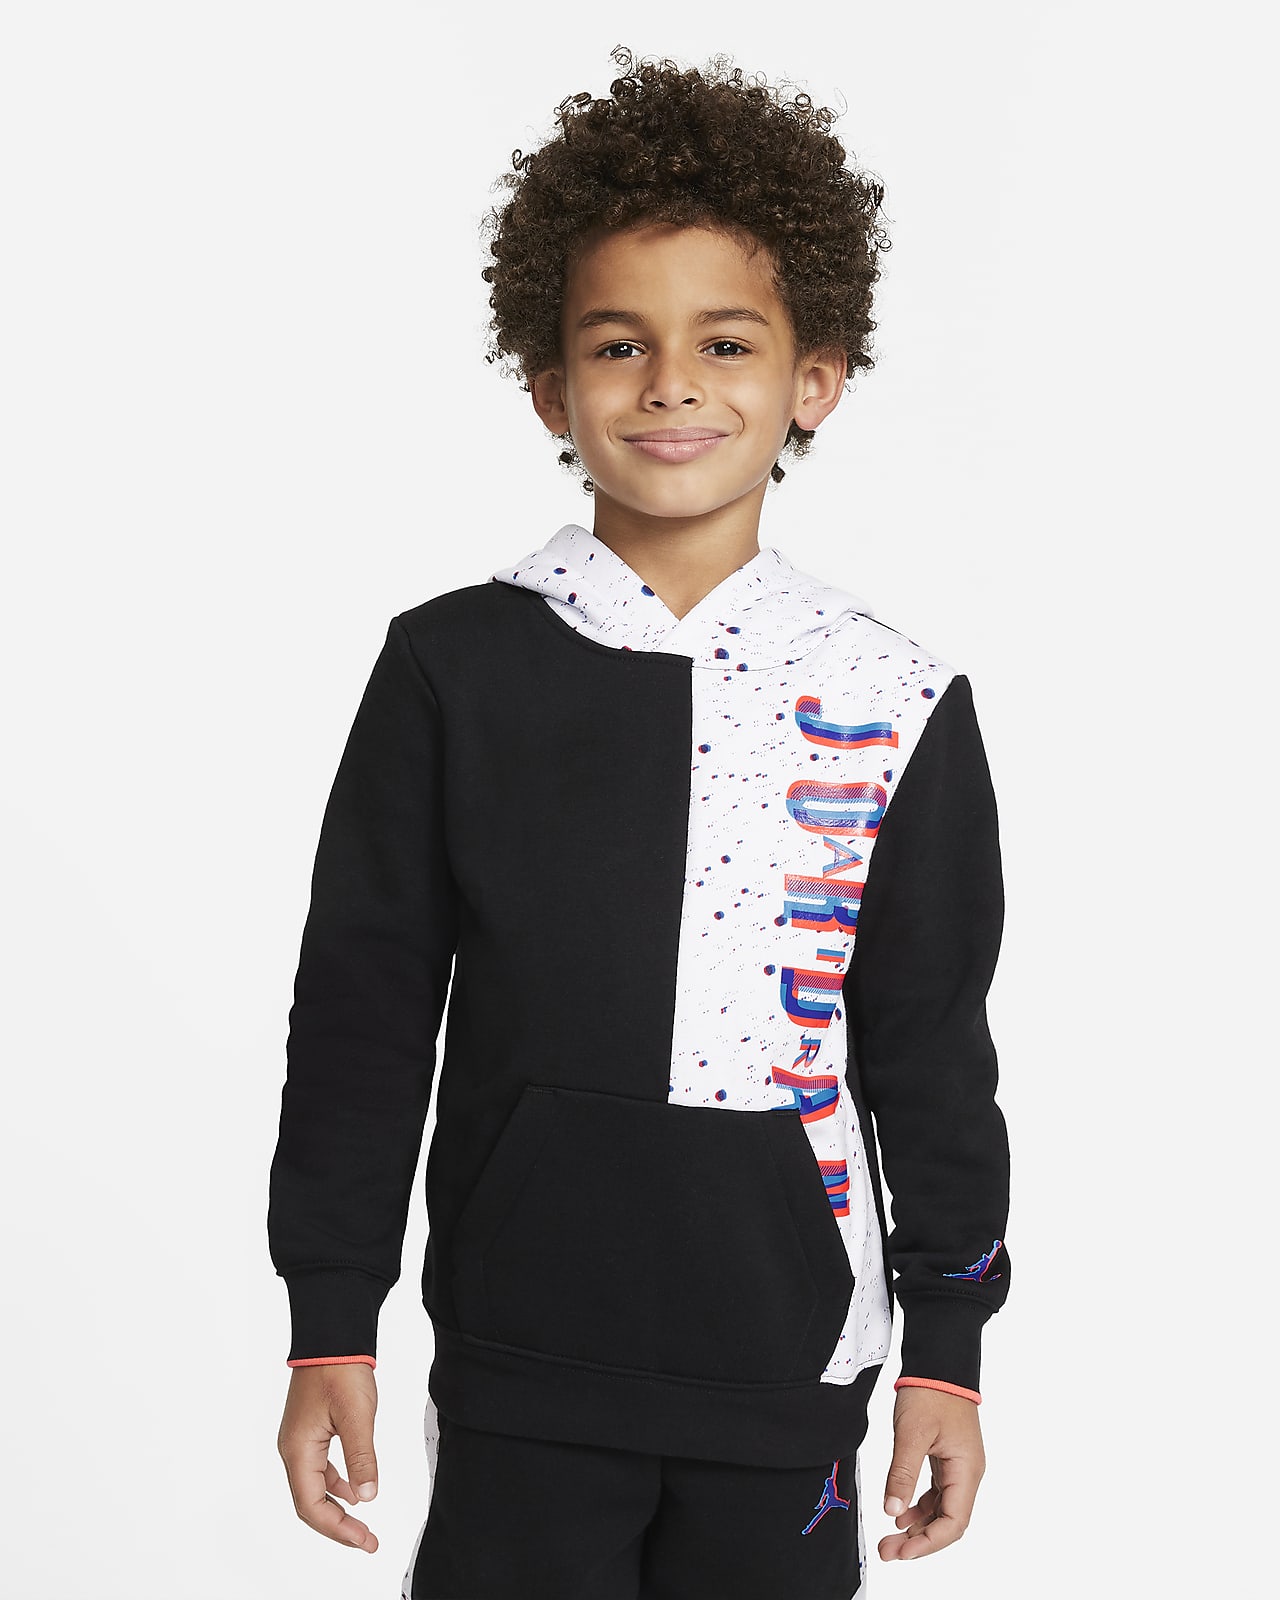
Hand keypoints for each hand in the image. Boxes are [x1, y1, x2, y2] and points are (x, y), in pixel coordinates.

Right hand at [277, 1362, 380, 1551]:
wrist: (331, 1334)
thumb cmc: (339, 1368)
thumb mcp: (357, 1415)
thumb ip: (361, 1458)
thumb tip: (366, 1497)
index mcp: (298, 1449)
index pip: (312, 1505)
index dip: (337, 1529)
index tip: (364, 1540)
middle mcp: (292, 1449)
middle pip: (309, 1503)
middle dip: (337, 1525)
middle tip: (366, 1540)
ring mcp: (299, 1439)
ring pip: (313, 1487)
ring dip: (336, 1507)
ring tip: (362, 1523)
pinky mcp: (309, 1429)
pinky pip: (318, 1468)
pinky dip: (335, 1484)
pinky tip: (354, 1488)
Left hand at [879, 1386, 984, 1561]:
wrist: (939, 1363)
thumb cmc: (931, 1392)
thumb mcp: (912, 1433)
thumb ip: (903, 1473)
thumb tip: (893, 1510)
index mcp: (966, 1470)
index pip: (954, 1522)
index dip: (928, 1543)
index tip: (902, 1552)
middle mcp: (967, 1473)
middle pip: (948, 1522)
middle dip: (920, 1541)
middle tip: (889, 1552)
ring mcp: (959, 1467)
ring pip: (942, 1510)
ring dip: (918, 1527)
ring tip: (891, 1538)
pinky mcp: (947, 1459)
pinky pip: (937, 1494)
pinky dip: (919, 1507)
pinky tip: (900, 1512)